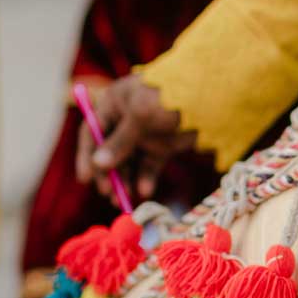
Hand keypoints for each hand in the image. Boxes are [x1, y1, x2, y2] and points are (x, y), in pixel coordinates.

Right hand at [77, 74, 194, 200]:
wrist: (211, 97)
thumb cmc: (169, 97)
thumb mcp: (140, 117)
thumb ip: (120, 141)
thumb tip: (98, 164)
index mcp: (114, 104)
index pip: (92, 132)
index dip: (87, 155)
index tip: (86, 179)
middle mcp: (126, 120)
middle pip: (109, 151)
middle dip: (108, 173)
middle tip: (108, 194)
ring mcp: (144, 135)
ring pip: (128, 162)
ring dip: (124, 180)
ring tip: (123, 200)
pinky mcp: (162, 147)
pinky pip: (149, 166)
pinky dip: (145, 178)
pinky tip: (145, 190)